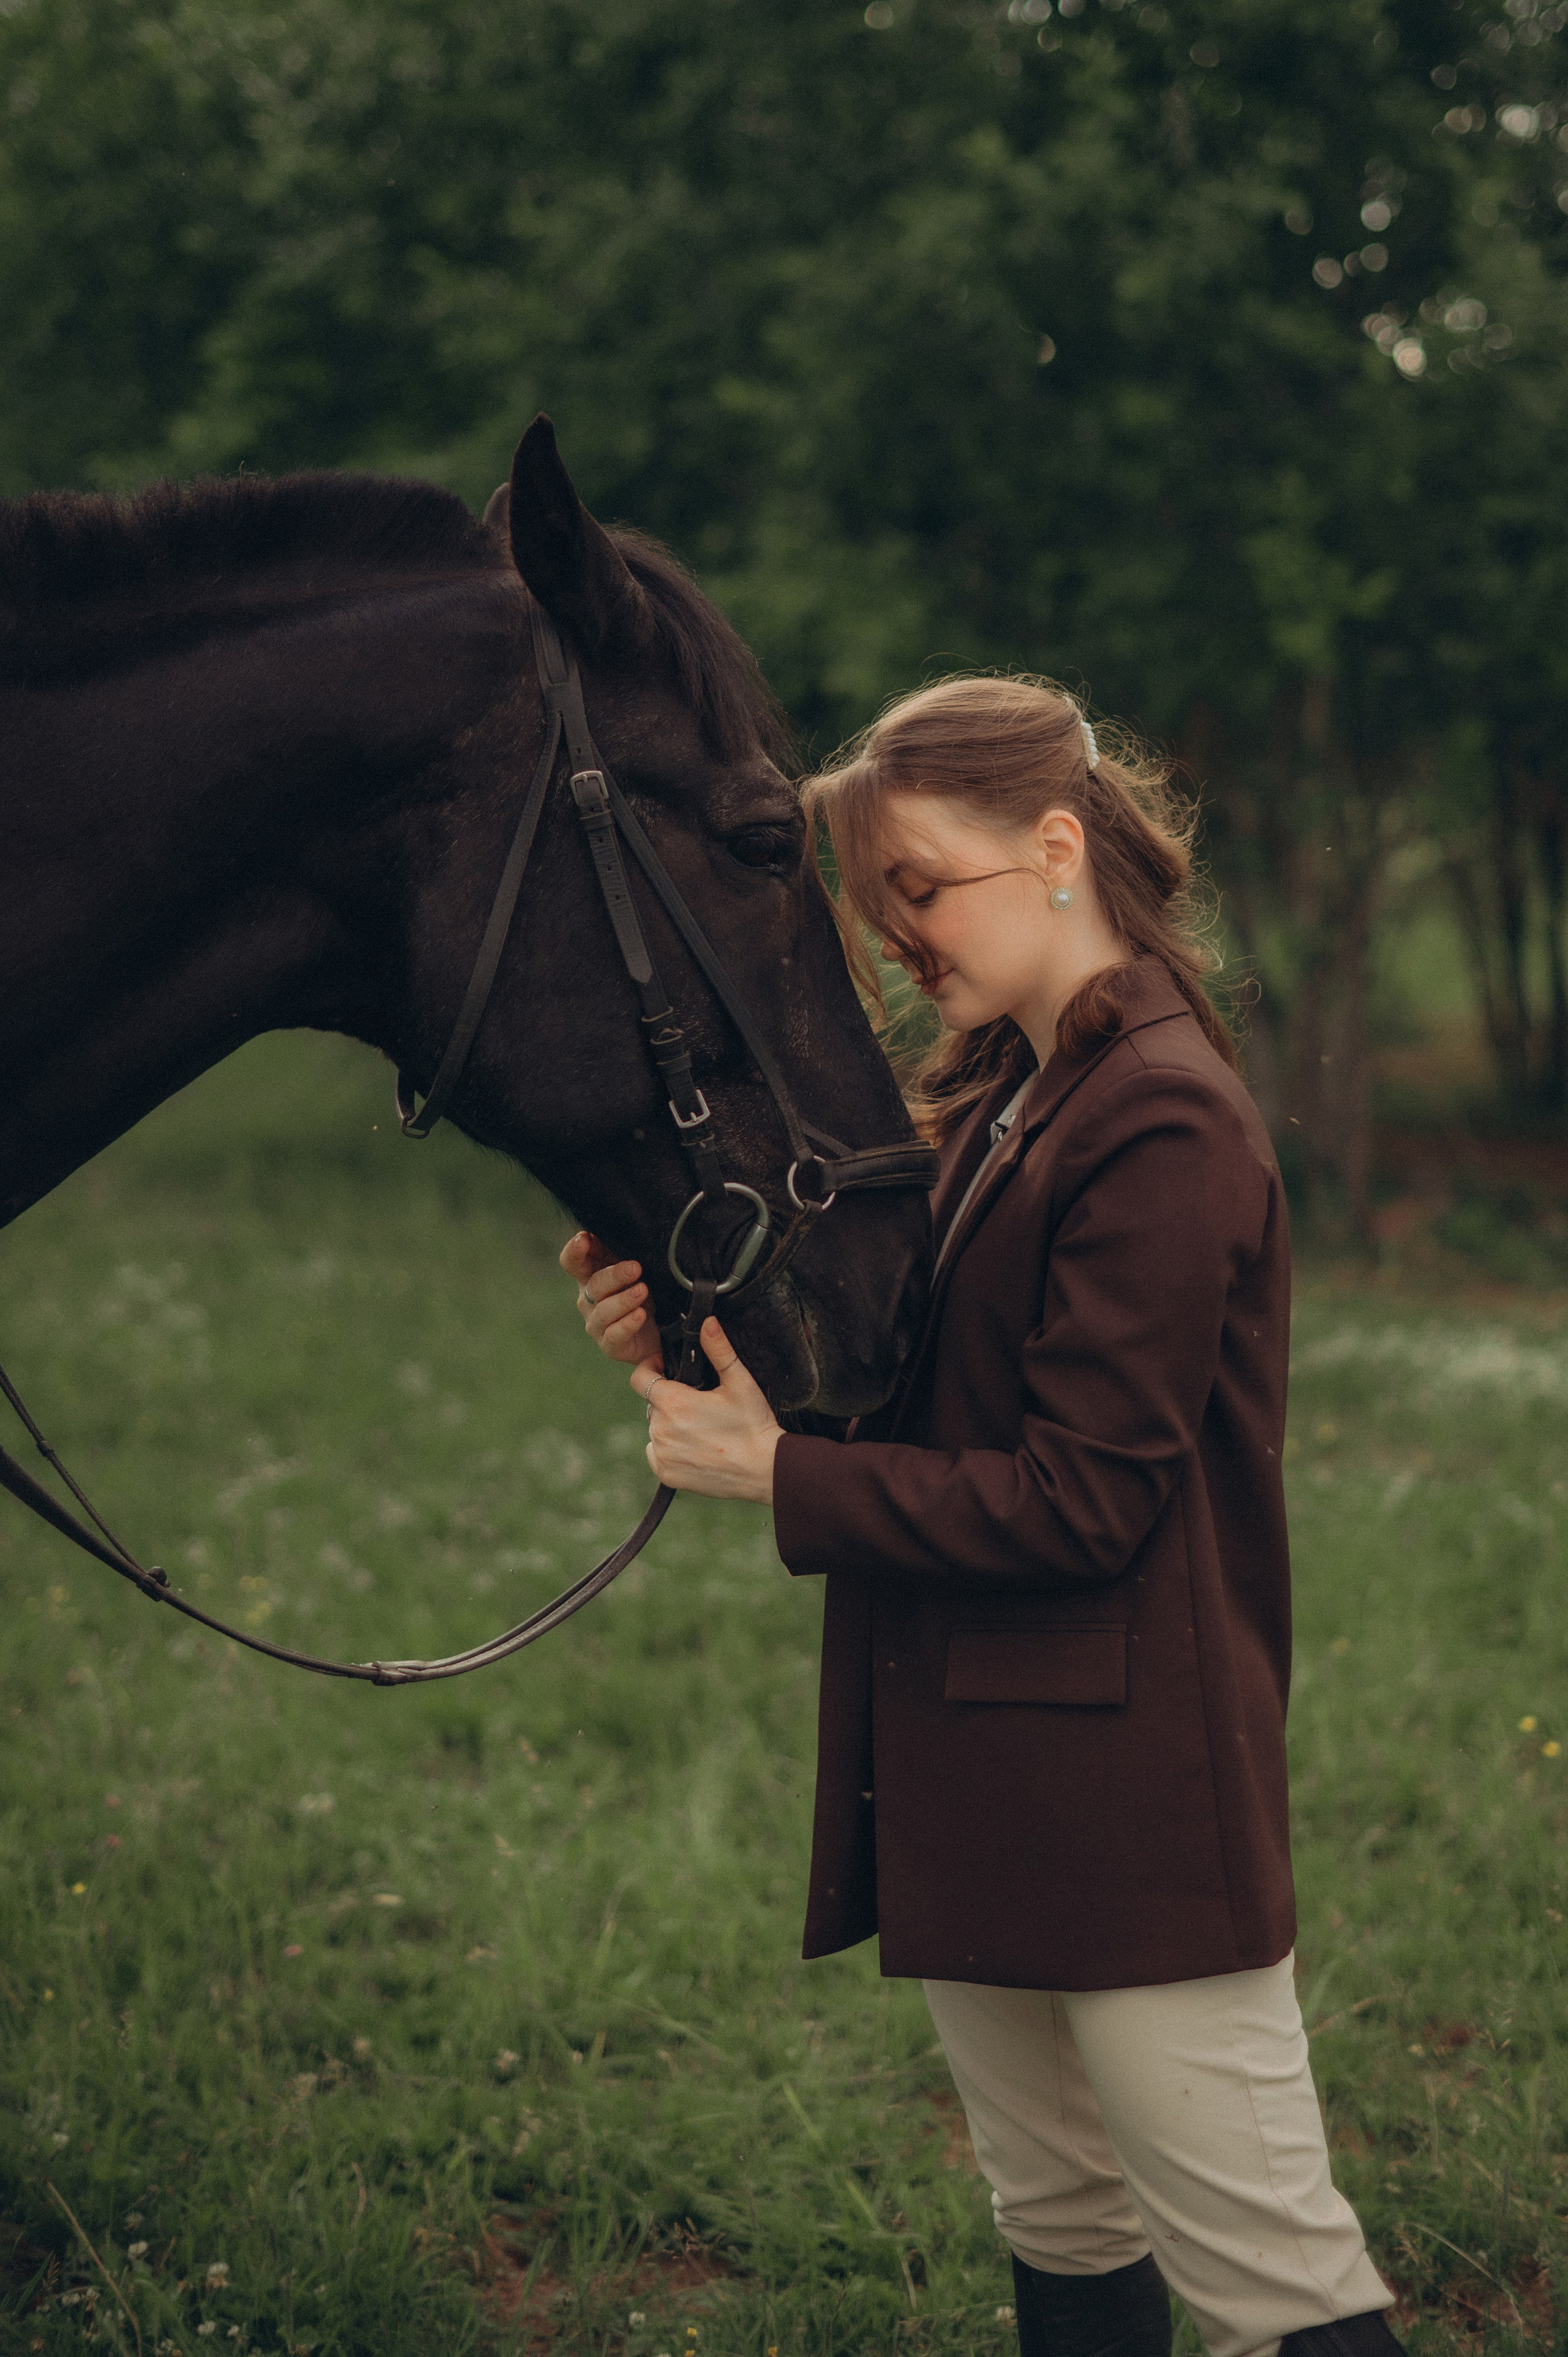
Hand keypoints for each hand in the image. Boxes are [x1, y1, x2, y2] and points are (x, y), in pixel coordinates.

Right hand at [560, 1230, 662, 1370]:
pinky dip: (627, 1324)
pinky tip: (640, 1315)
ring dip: (624, 1299)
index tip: (583, 1238)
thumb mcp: (628, 1271)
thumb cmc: (636, 1293)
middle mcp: (588, 1300)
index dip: (574, 1251)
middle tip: (635, 1268)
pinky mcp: (609, 1345)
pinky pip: (615, 1334)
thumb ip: (614, 1252)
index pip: (572, 1262)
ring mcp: (596, 1324)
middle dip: (614, 1275)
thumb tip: (602, 1231)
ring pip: (604, 1311)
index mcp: (589, 1277)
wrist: (651, 1333)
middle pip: (594, 1285)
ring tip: (642, 1290)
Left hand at [632, 1319, 781, 1504]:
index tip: (665, 1368)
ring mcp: (662, 1453)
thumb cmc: (753, 1424)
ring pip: (656, 1429)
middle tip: (698, 1403)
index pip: (640, 1378)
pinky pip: (656, 1453)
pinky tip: (694, 1448)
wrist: (763, 1470)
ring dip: (669, 1424)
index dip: (650, 1368)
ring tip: (700, 1427)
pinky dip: (669, 1449)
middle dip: (669, 1399)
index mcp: (674, 1402)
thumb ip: (719, 1350)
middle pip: (653, 1404)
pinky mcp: (665, 1474)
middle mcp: (660, 1429)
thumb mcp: (740, 1382)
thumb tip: (707, 1322)